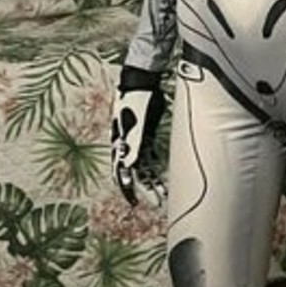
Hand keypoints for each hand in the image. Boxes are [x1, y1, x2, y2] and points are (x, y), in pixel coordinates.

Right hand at [110, 66, 165, 208]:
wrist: (139, 83)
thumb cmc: (135, 102)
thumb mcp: (135, 124)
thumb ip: (134, 144)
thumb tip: (132, 164)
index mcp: (121, 145)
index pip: (123, 173)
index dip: (128, 189)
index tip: (135, 202)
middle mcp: (127, 146)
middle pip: (136, 174)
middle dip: (146, 190)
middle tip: (157, 203)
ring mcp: (137, 142)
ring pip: (145, 167)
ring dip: (153, 181)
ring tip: (164, 195)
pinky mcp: (146, 136)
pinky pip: (151, 156)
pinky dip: (157, 168)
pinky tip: (164, 177)